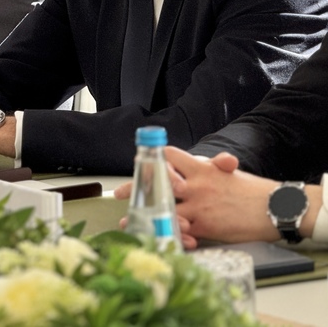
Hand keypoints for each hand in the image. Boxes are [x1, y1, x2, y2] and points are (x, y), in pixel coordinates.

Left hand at [114, 146, 282, 244]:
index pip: (170, 158)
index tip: (139, 164)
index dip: (153, 160)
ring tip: (126, 221)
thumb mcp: (226, 171)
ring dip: (144, 215)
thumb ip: (207, 168)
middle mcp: (195, 185)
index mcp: (201, 168)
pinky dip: (167, 233)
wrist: (273, 208)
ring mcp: (198, 206)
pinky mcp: (204, 226)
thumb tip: (195, 163)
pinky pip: (181, 230)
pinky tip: (153, 235)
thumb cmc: (251, 190)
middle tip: (119, 193)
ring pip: (164, 208)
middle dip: (137, 187)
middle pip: (159, 182)